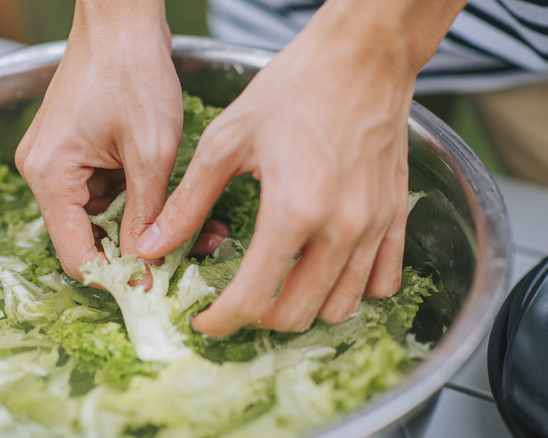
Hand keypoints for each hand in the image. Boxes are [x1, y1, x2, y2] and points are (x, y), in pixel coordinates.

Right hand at [15, 2, 181, 278]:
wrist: (121, 22)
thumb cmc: (134, 72)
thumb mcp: (151, 152)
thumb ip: (146, 215)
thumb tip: (144, 268)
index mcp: (51, 177)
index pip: (76, 255)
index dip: (116, 278)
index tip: (156, 289)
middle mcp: (44, 174)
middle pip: (87, 238)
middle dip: (138, 251)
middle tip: (189, 256)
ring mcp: (57, 162)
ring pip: (101, 217)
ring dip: (143, 225)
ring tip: (198, 226)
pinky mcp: (74, 152)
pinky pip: (104, 192)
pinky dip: (136, 200)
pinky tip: (170, 198)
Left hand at [136, 6, 437, 336]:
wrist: (361, 57)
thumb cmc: (294, 87)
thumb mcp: (227, 141)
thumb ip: (189, 202)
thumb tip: (153, 244)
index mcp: (293, 209)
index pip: (254, 297)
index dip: (223, 320)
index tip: (206, 320)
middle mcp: (341, 227)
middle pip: (298, 313)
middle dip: (259, 319)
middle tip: (236, 302)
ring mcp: (374, 225)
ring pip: (341, 306)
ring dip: (304, 309)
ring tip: (276, 286)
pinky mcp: (395, 216)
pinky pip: (381, 281)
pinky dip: (351, 290)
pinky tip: (325, 270)